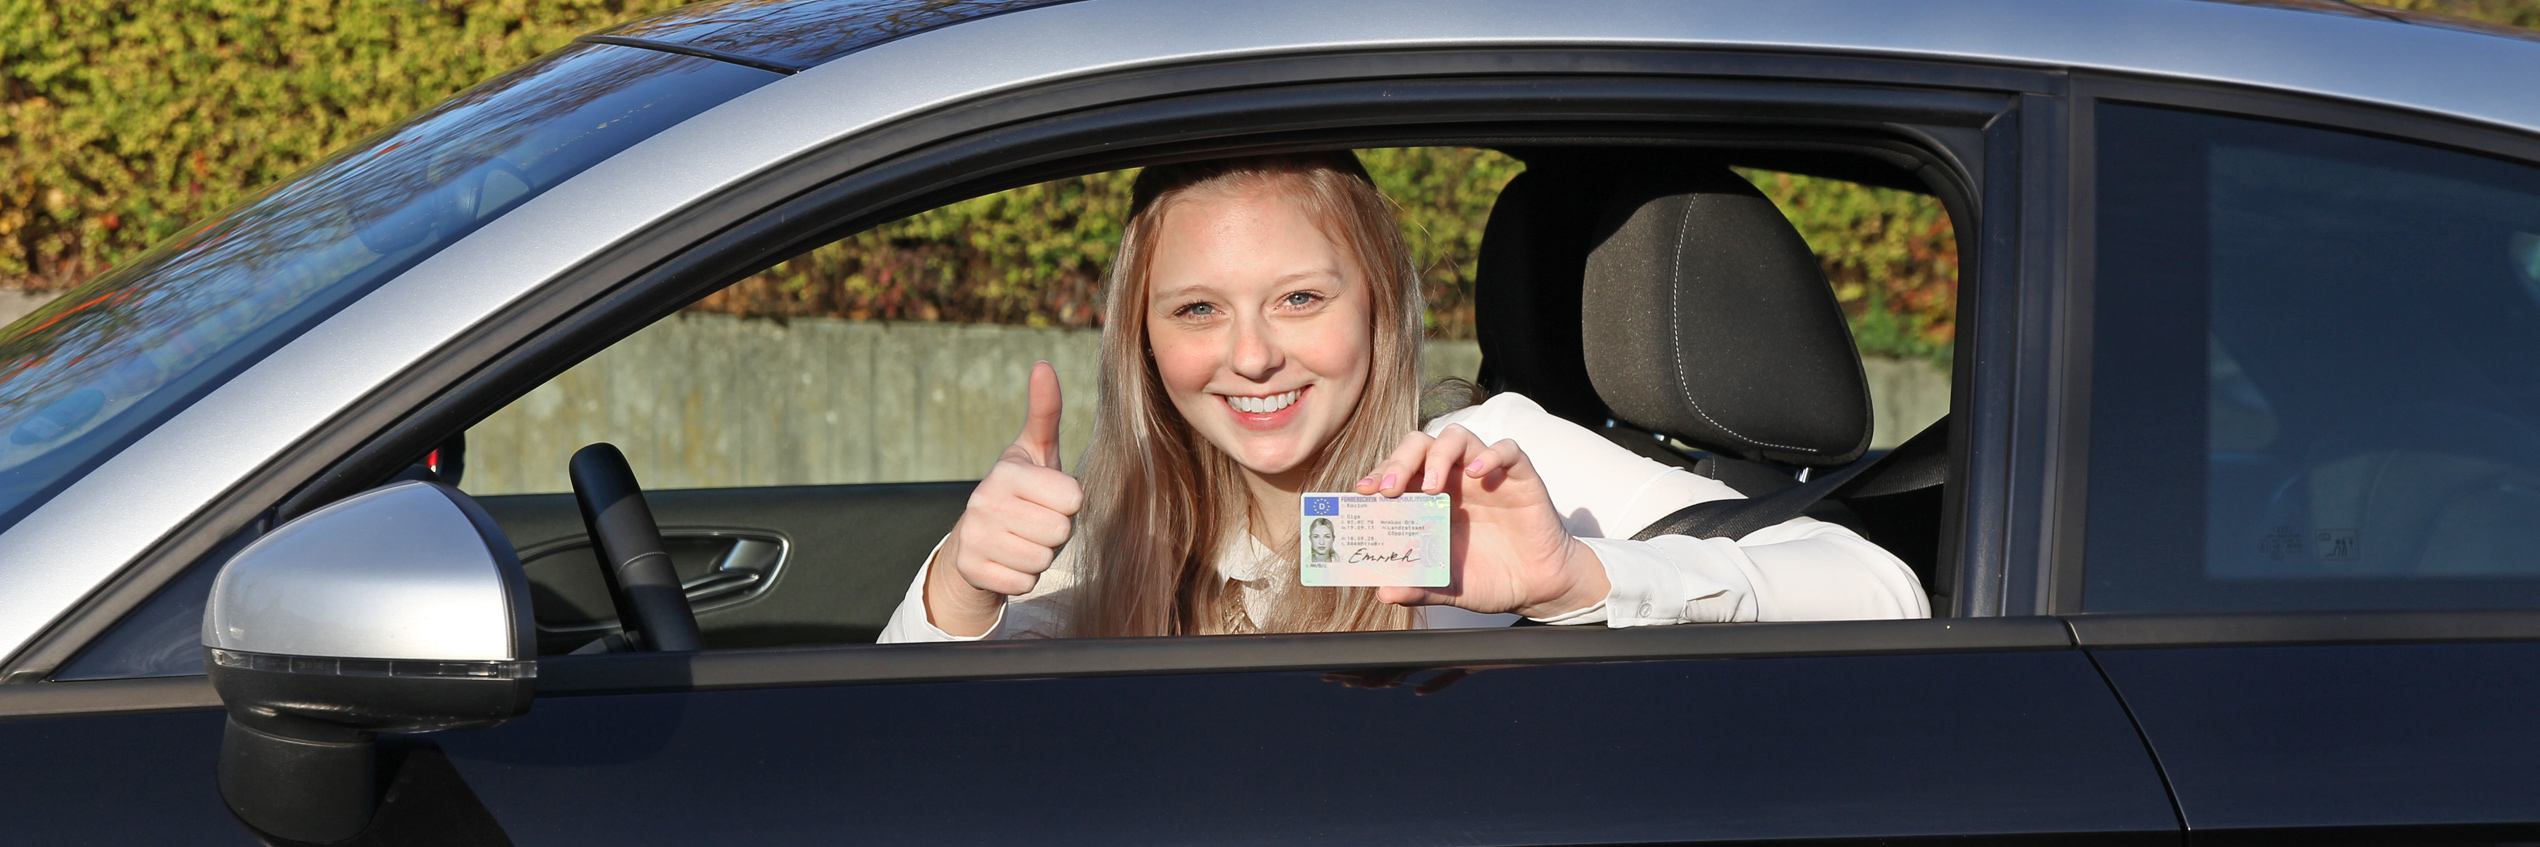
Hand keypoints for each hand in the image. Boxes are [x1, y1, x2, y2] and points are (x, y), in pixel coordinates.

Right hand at [924, 361, 1082, 635]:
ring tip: (1024, 539)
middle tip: (1038, 521)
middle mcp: (983, 502)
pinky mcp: (971, 569)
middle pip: (1059, 531)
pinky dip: (1023, 577)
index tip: (1051, 497)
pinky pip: (1023, 583)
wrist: (975, 538)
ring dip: (1041, 554)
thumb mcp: (1034, 451)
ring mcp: (974, 538)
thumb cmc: (1021, 490)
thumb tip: (1043, 365)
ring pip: (1042, 560)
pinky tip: (1010, 560)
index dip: (1069, 502)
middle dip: (1056, 531)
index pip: (1072, 498)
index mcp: (1006, 472)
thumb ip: (1044, 412)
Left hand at [1356, 426, 1608, 618]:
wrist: (1536, 587)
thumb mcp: (1448, 588)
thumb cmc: (1489, 579)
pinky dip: (1491, 455)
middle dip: (1400, 460)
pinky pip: (1508, 449)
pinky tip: (1478, 475)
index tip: (1362, 492)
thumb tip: (1384, 593)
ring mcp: (1486, 474)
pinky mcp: (1519, 476)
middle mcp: (1454, 479)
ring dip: (1439, 455)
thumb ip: (1418, 587)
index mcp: (1429, 499)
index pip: (1398, 471)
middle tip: (1389, 489)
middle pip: (1421, 445)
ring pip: (1457, 437)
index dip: (1378, 475)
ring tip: (1432, 486)